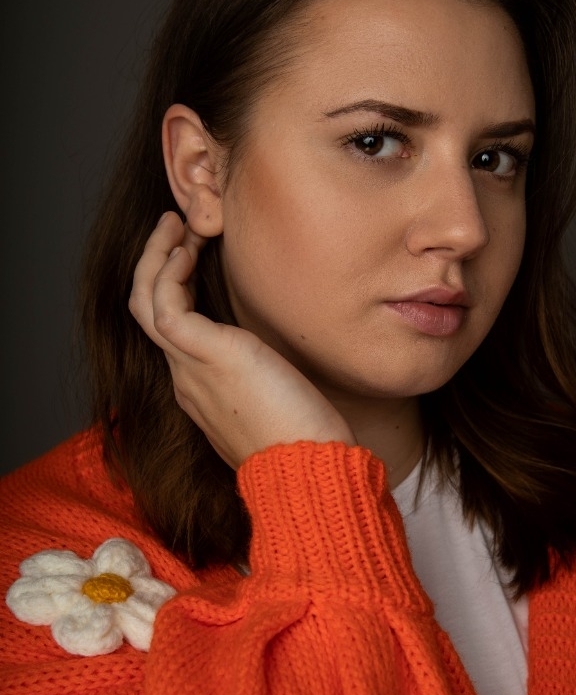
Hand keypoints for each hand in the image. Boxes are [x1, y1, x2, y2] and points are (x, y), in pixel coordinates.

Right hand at [129, 212, 355, 468]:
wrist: (310, 470)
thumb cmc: (309, 443)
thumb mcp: (283, 401)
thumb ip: (270, 377)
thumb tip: (284, 361)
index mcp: (202, 389)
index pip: (174, 330)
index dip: (178, 287)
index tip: (195, 256)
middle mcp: (186, 377)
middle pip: (148, 310)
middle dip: (157, 264)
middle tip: (175, 229)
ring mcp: (189, 367)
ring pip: (146, 300)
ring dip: (157, 257)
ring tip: (176, 224)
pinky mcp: (203, 354)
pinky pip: (165, 302)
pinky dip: (169, 270)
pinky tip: (188, 249)